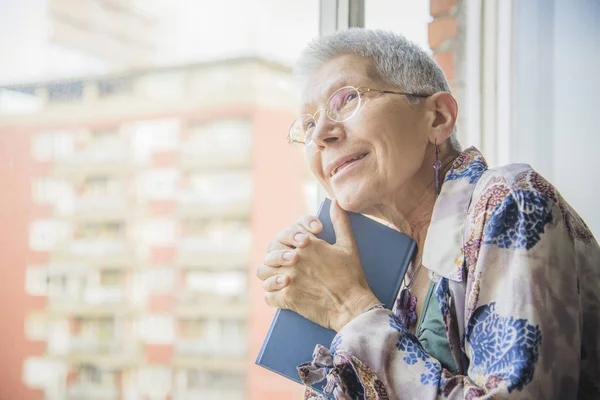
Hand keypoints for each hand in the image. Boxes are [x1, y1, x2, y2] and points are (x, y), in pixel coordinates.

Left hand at [256, 199, 379, 330]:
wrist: (352, 306)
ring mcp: (289, 279)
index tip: (299, 244)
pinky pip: (268, 296)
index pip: (285, 234)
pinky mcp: (287, 298)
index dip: (289, 237)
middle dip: (276, 255)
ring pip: (263, 272)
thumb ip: (339, 222)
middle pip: (270, 251)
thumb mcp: (348, 245)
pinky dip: (273, 296)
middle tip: (286, 262)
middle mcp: (294, 259)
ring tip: (278, 277)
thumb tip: (336, 202)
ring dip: (269, 274)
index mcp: (308, 244)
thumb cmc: (351, 275)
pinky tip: (281, 295)